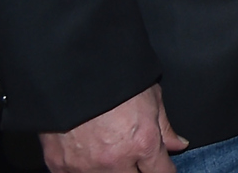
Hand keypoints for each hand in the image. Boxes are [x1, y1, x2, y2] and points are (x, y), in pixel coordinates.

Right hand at [41, 85, 185, 172]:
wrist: (69, 73)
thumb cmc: (113, 79)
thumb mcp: (151, 96)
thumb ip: (165, 127)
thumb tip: (177, 145)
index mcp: (142, 142)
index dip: (164, 169)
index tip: (161, 167)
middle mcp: (115, 160)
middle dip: (137, 169)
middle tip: (132, 154)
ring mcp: (85, 167)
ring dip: (111, 170)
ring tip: (108, 150)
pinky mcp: (60, 166)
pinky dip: (83, 169)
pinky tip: (87, 155)